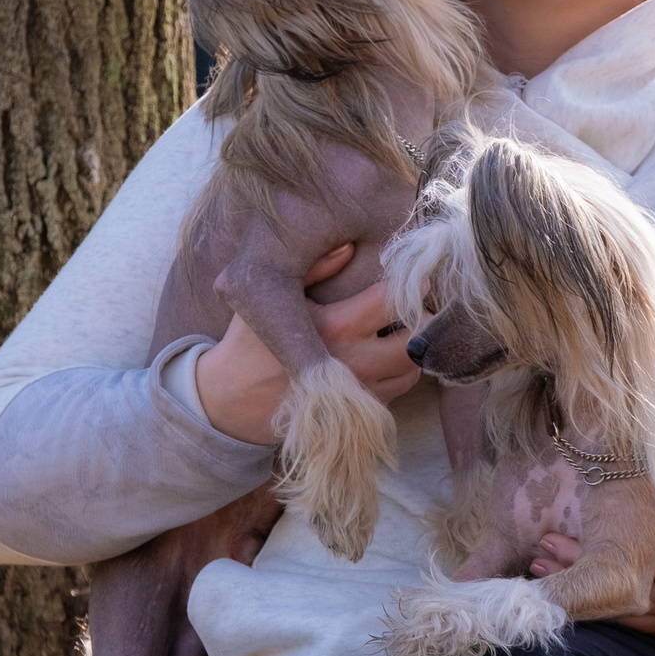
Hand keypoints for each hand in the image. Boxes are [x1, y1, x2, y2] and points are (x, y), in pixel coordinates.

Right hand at [192, 244, 421, 444]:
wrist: (232, 400)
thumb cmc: (250, 343)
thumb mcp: (270, 298)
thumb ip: (314, 269)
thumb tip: (349, 243)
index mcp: (334, 327)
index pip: (392, 300)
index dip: (410, 283)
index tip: (414, 272)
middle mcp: (354, 362)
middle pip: (416, 339)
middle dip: (422, 319)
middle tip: (417, 303)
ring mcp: (360, 392)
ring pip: (413, 366)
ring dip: (414, 346)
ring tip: (403, 326)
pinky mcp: (360, 412)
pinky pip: (400, 388)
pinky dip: (402, 369)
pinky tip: (387, 353)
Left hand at [531, 489, 654, 646]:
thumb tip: (641, 479)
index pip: (612, 559)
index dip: (576, 552)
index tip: (548, 541)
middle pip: (607, 590)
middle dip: (571, 576)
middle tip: (538, 562)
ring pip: (621, 616)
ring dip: (588, 601)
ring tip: (553, 587)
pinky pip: (646, 631)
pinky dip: (618, 620)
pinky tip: (595, 608)